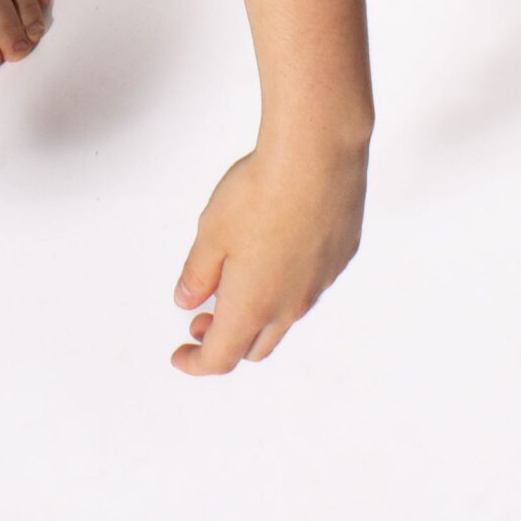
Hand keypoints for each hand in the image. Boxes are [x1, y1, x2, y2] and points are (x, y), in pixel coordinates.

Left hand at [169, 129, 369, 374]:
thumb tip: (187, 301)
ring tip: (234, 286)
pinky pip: (309, 286)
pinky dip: (285, 285)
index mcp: (252, 306)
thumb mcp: (210, 234)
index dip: (196, 363)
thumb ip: (197, 274)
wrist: (316, 158)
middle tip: (201, 321)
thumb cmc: (259, 194)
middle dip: (226, 341)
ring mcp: (319, 283)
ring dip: (256, 314)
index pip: (221, 356)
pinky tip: (273, 254)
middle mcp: (290, 305)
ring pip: (285, 318)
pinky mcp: (339, 257)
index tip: (181, 357)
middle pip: (255, 346)